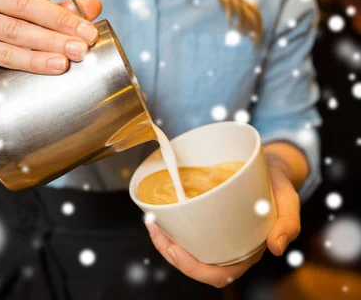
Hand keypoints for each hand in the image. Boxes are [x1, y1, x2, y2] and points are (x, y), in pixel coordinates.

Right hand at [0, 0, 102, 79]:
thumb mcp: (18, 9)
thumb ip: (54, 5)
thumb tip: (94, 5)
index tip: (80, 19)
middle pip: (22, 3)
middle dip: (60, 21)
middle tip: (87, 38)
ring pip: (14, 30)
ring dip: (51, 43)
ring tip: (77, 53)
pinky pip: (4, 54)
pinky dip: (33, 61)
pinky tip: (55, 65)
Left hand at [146, 166, 300, 287]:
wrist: (270, 165)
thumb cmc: (278, 185)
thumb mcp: (288, 199)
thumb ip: (288, 222)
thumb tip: (276, 248)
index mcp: (247, 251)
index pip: (218, 274)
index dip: (193, 268)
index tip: (174, 249)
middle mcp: (229, 247)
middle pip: (196, 263)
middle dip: (169, 252)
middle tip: (154, 228)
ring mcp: (217, 234)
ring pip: (187, 247)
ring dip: (164, 239)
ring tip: (151, 220)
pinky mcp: (208, 219)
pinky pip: (187, 230)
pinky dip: (170, 225)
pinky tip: (158, 212)